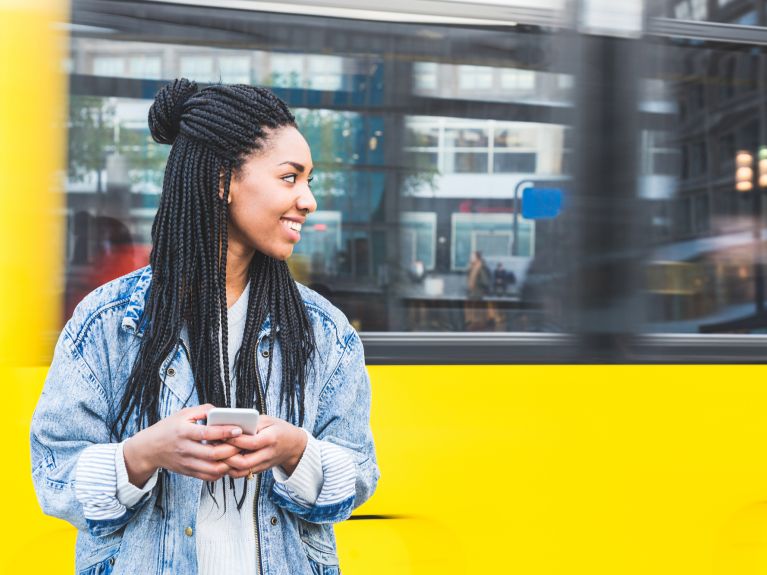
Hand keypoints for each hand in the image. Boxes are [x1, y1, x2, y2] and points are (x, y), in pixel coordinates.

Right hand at [123, 404, 243, 485]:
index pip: (207, 433)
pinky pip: (208, 476)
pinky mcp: (189, 472)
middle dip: (232, 450)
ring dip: (229, 463)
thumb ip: (204, 410)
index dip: (224, 431)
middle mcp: (185, 449)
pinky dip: (222, 472)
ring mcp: (187, 463)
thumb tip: (223, 411)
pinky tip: (228, 463)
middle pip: (213, 454)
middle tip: (244, 443)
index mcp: (184, 432)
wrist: (149, 449)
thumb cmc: (169, 428)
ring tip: (239, 454)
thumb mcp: (183, 414)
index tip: (239, 429)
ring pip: (213, 469)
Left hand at [221, 415, 307, 478]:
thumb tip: (231, 424)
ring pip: (240, 471)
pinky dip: (229, 468)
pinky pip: (241, 473)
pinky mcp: (258, 471)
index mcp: (271, 439)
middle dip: (226, 456)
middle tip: (214, 446)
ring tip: (215, 454)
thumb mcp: (268, 420)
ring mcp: (263, 465)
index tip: (222, 433)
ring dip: (226, 465)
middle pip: (244, 462)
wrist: (293, 446)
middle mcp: (267, 455)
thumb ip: (251, 423)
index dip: (235, 440)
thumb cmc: (278, 429)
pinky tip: (222, 459)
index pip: (251, 442)